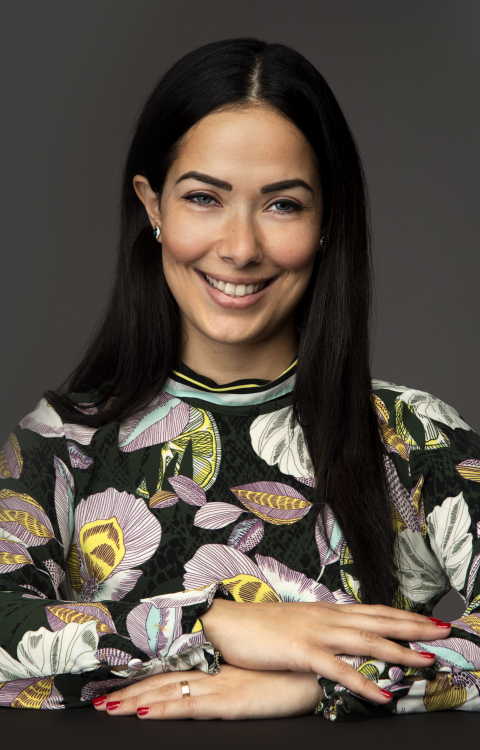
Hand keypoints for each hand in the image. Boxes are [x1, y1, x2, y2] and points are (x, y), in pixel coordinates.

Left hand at [92, 665, 323, 719]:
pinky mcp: (230, 701)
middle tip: (98, 698)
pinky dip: (167, 707)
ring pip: (169, 691)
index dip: (142, 676)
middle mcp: (211, 672)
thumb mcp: (246, 674)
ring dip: (136, 700)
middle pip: (162, 679)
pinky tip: (147, 712)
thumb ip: (223, 676)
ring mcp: (218, 685)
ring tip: (109, 707)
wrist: (309, 673)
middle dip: (128, 690)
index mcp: (214, 665)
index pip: (170, 669)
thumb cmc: (281, 674)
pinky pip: (192, 705)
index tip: (116, 681)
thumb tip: (205, 680)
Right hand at [201, 600, 450, 703]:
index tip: (428, 618)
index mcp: (325, 611)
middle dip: (413, 625)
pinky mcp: (301, 650)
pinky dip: (364, 682)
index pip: (373, 610)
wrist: (224, 622)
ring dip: (401, 650)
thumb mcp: (295, 624)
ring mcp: (315, 632)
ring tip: (428, 661)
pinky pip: (339, 670)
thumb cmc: (257, 627)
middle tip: (444, 630)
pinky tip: (383, 693)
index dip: (402, 614)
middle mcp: (326, 617)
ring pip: (367, 640)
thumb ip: (319, 630)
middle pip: (378, 619)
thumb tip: (338, 637)